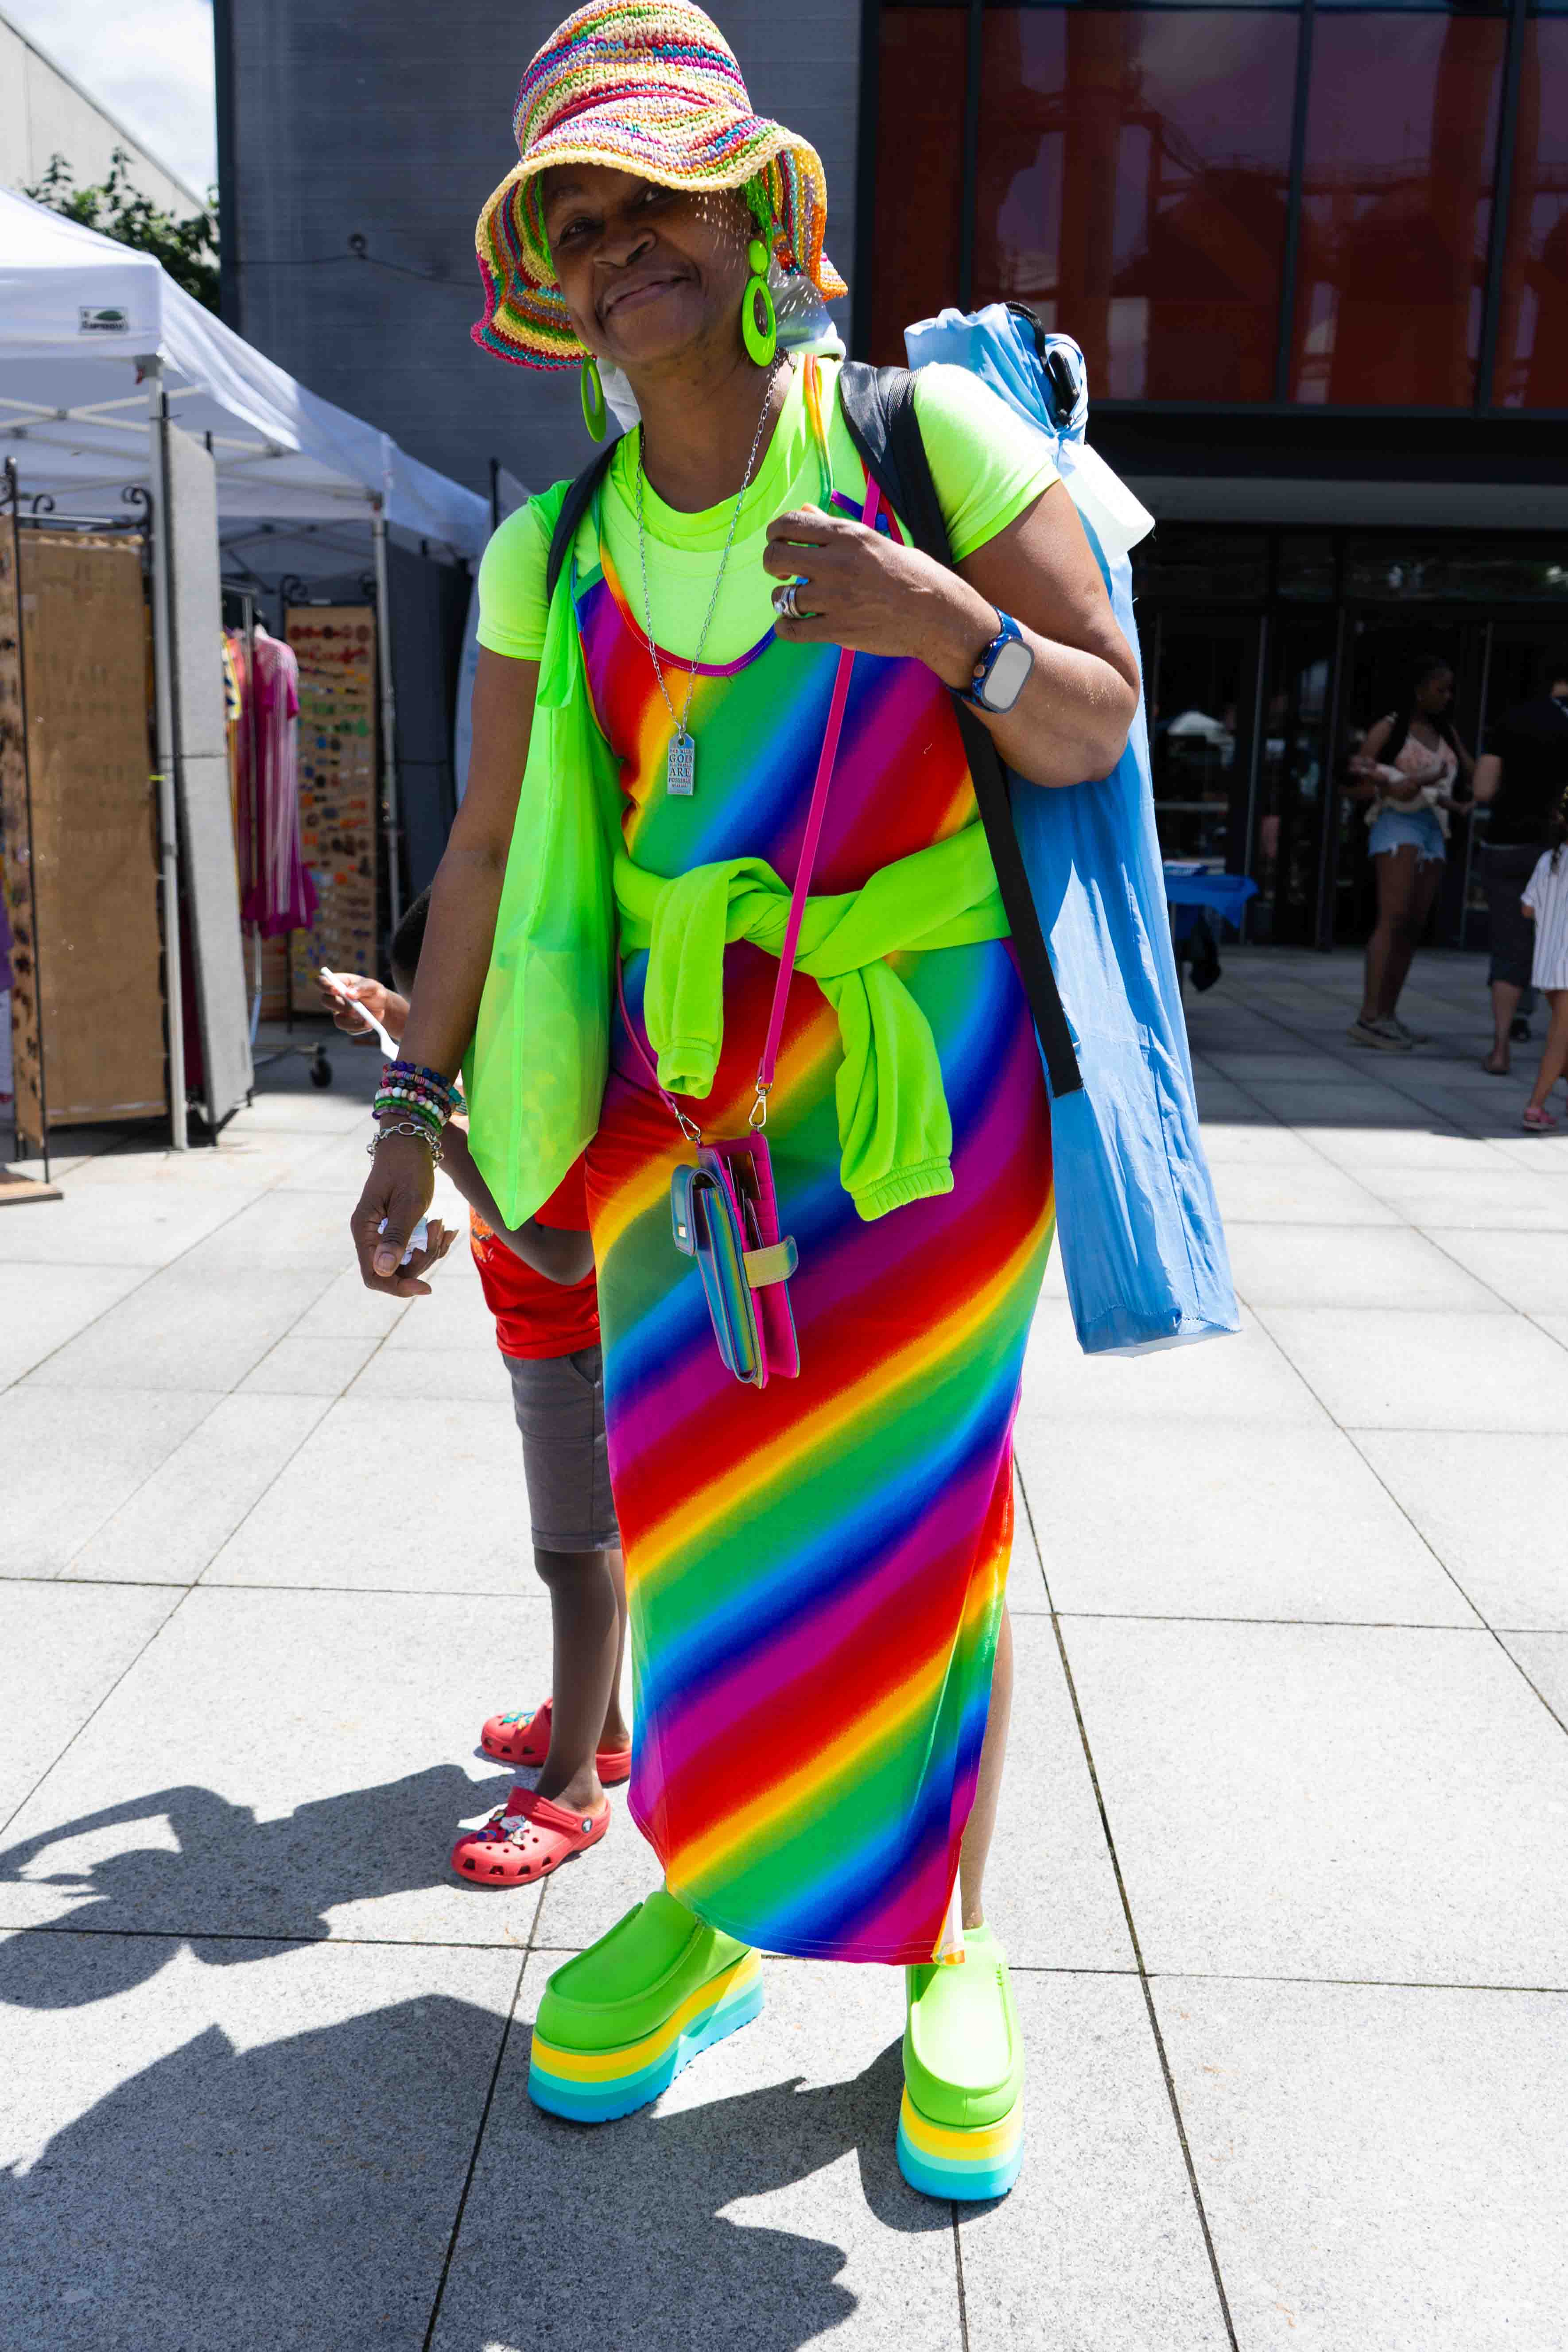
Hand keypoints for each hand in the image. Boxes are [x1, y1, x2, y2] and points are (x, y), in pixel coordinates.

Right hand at [320, 972, 405, 1040]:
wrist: (383, 1007)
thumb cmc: (374, 992)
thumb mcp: (372, 986)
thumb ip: (361, 987)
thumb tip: (349, 993)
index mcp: (339, 983)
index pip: (322, 981)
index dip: (324, 985)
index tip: (335, 990)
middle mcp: (335, 998)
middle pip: (325, 1000)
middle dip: (338, 1005)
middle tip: (352, 1007)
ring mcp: (339, 1013)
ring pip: (337, 1020)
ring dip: (352, 1021)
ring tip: (367, 1018)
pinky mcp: (346, 1025)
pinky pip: (348, 1029)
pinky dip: (359, 1027)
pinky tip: (369, 1022)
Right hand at [351, 1133, 437, 1292]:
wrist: (410, 1142)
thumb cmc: (408, 1168)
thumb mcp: (408, 1203)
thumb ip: (397, 1237)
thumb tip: (383, 1271)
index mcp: (365, 1230)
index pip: (374, 1276)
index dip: (398, 1287)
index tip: (426, 1287)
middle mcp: (370, 1235)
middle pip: (394, 1271)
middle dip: (422, 1260)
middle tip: (439, 1228)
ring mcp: (384, 1233)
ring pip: (408, 1261)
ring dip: (430, 1249)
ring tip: (442, 1223)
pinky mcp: (398, 1229)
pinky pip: (415, 1248)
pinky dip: (433, 1243)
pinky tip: (446, 1227)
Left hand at [762, 507, 994, 690]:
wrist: (938, 614)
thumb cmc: (911, 575)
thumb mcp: (874, 542)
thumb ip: (834, 529)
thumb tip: (805, 511)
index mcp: (848, 536)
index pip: (790, 523)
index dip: (775, 533)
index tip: (780, 543)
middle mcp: (838, 564)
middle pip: (776, 557)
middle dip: (773, 565)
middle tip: (784, 574)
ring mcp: (836, 599)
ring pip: (781, 598)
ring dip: (782, 601)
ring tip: (796, 603)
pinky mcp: (838, 630)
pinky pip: (791, 630)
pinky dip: (785, 628)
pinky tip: (793, 625)